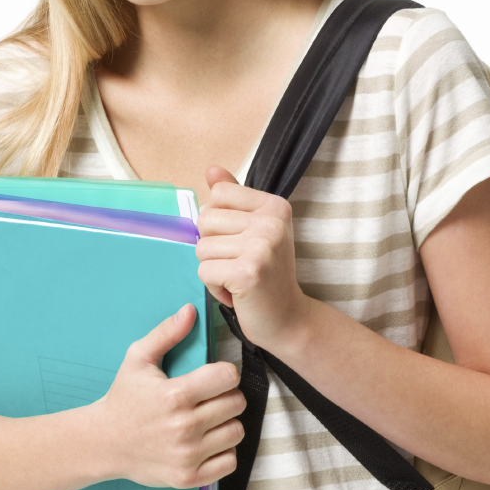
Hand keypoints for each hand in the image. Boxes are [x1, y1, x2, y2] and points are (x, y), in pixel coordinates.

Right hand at [96, 304, 245, 487]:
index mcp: (175, 395)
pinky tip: (207, 442)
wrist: (102, 443)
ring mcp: (187, 454)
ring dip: (227, 424)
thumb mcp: (137, 359)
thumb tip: (190, 311)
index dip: (224, 374)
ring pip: (236, 432)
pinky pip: (230, 462)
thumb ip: (166, 333)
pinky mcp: (188, 476)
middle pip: (236, 404)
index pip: (228, 377)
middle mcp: (184, 426)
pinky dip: (223, 452)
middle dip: (227, 397)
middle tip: (210, 399)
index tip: (213, 377)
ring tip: (209, 420)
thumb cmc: (122, 399)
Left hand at [195, 166, 312, 354]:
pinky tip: (237, 292)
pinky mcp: (247, 272)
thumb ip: (234, 200)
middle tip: (238, 264)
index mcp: (274, 206)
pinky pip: (204, 271)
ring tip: (238, 279)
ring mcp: (261, 246)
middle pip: (205, 220)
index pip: (218, 194)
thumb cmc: (267, 276)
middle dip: (212, 247)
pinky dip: (214, 287)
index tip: (240, 241)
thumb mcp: (256, 231)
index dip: (218, 222)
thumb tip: (211, 170)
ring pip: (201, 248)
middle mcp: (271, 222)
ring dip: (213, 269)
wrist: (288, 319)